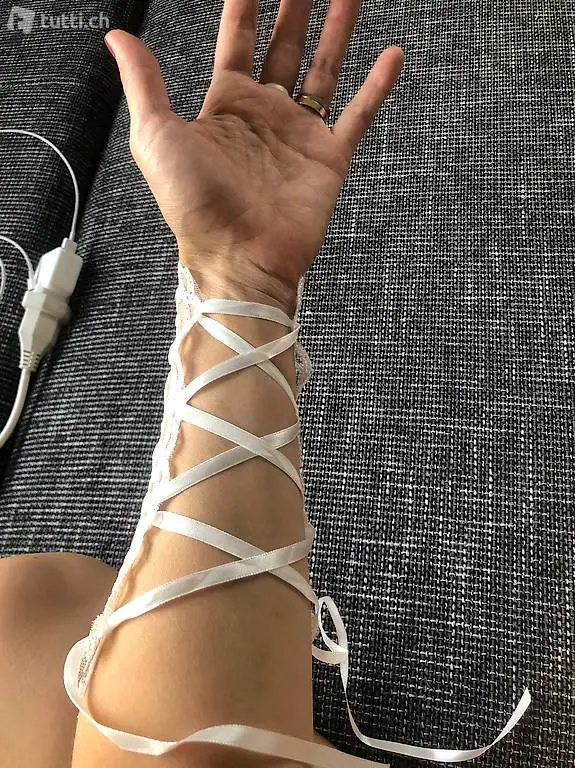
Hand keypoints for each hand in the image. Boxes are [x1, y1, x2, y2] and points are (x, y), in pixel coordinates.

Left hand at [104, 0, 403, 314]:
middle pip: (285, 44)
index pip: (239, 38)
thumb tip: (117, 37)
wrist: (239, 256)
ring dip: (337, 30)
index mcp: (225, 105)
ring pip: (323, 69)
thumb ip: (144, 83)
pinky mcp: (329, 159)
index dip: (247, 3)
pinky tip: (391, 55)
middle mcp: (264, 114)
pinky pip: (357, 115)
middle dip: (297, 6)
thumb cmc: (194, 206)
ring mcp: (299, 135)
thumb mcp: (156, 137)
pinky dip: (377, 86)